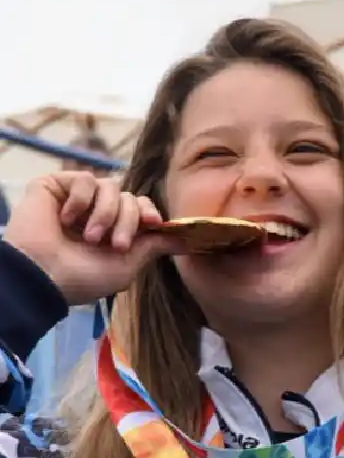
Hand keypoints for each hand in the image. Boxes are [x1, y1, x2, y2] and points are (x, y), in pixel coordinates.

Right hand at [2, 172, 182, 306]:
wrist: (43, 275)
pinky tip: (67, 219)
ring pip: (111, 188)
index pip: (141, 207)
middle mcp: (97, 212)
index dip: (150, 212)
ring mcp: (77, 198)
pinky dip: (82, 200)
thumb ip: (155, 246)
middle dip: (129, 221)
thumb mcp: (128, 265)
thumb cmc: (83, 277)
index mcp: (114, 230)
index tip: (154, 223)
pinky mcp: (56, 186)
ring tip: (90, 238)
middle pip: (131, 198)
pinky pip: (85, 179)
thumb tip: (187, 240)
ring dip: (106, 214)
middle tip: (116, 245)